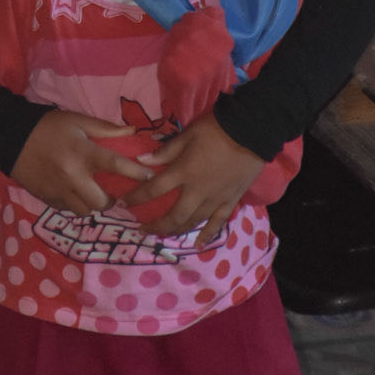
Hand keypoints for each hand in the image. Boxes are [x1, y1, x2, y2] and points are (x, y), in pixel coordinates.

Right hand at [11, 111, 151, 218]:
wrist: (9, 138)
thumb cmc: (47, 126)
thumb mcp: (77, 120)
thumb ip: (105, 129)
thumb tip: (132, 133)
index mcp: (83, 154)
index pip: (116, 166)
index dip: (136, 173)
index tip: (149, 177)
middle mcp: (73, 177)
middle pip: (101, 202)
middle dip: (111, 200)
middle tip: (113, 192)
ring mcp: (59, 191)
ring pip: (85, 211)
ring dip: (93, 205)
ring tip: (93, 194)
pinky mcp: (47, 199)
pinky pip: (68, 210)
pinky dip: (76, 205)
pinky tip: (76, 194)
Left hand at [124, 113, 263, 247]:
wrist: (252, 131)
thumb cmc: (216, 129)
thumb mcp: (187, 134)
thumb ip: (165, 151)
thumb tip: (141, 161)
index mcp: (183, 172)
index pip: (153, 189)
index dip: (136, 198)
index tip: (123, 203)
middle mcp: (196, 191)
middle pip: (173, 216)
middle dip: (155, 225)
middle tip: (142, 230)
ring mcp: (215, 199)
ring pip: (192, 222)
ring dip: (176, 231)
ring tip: (164, 234)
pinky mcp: (230, 201)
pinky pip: (217, 223)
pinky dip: (207, 235)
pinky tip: (197, 245)